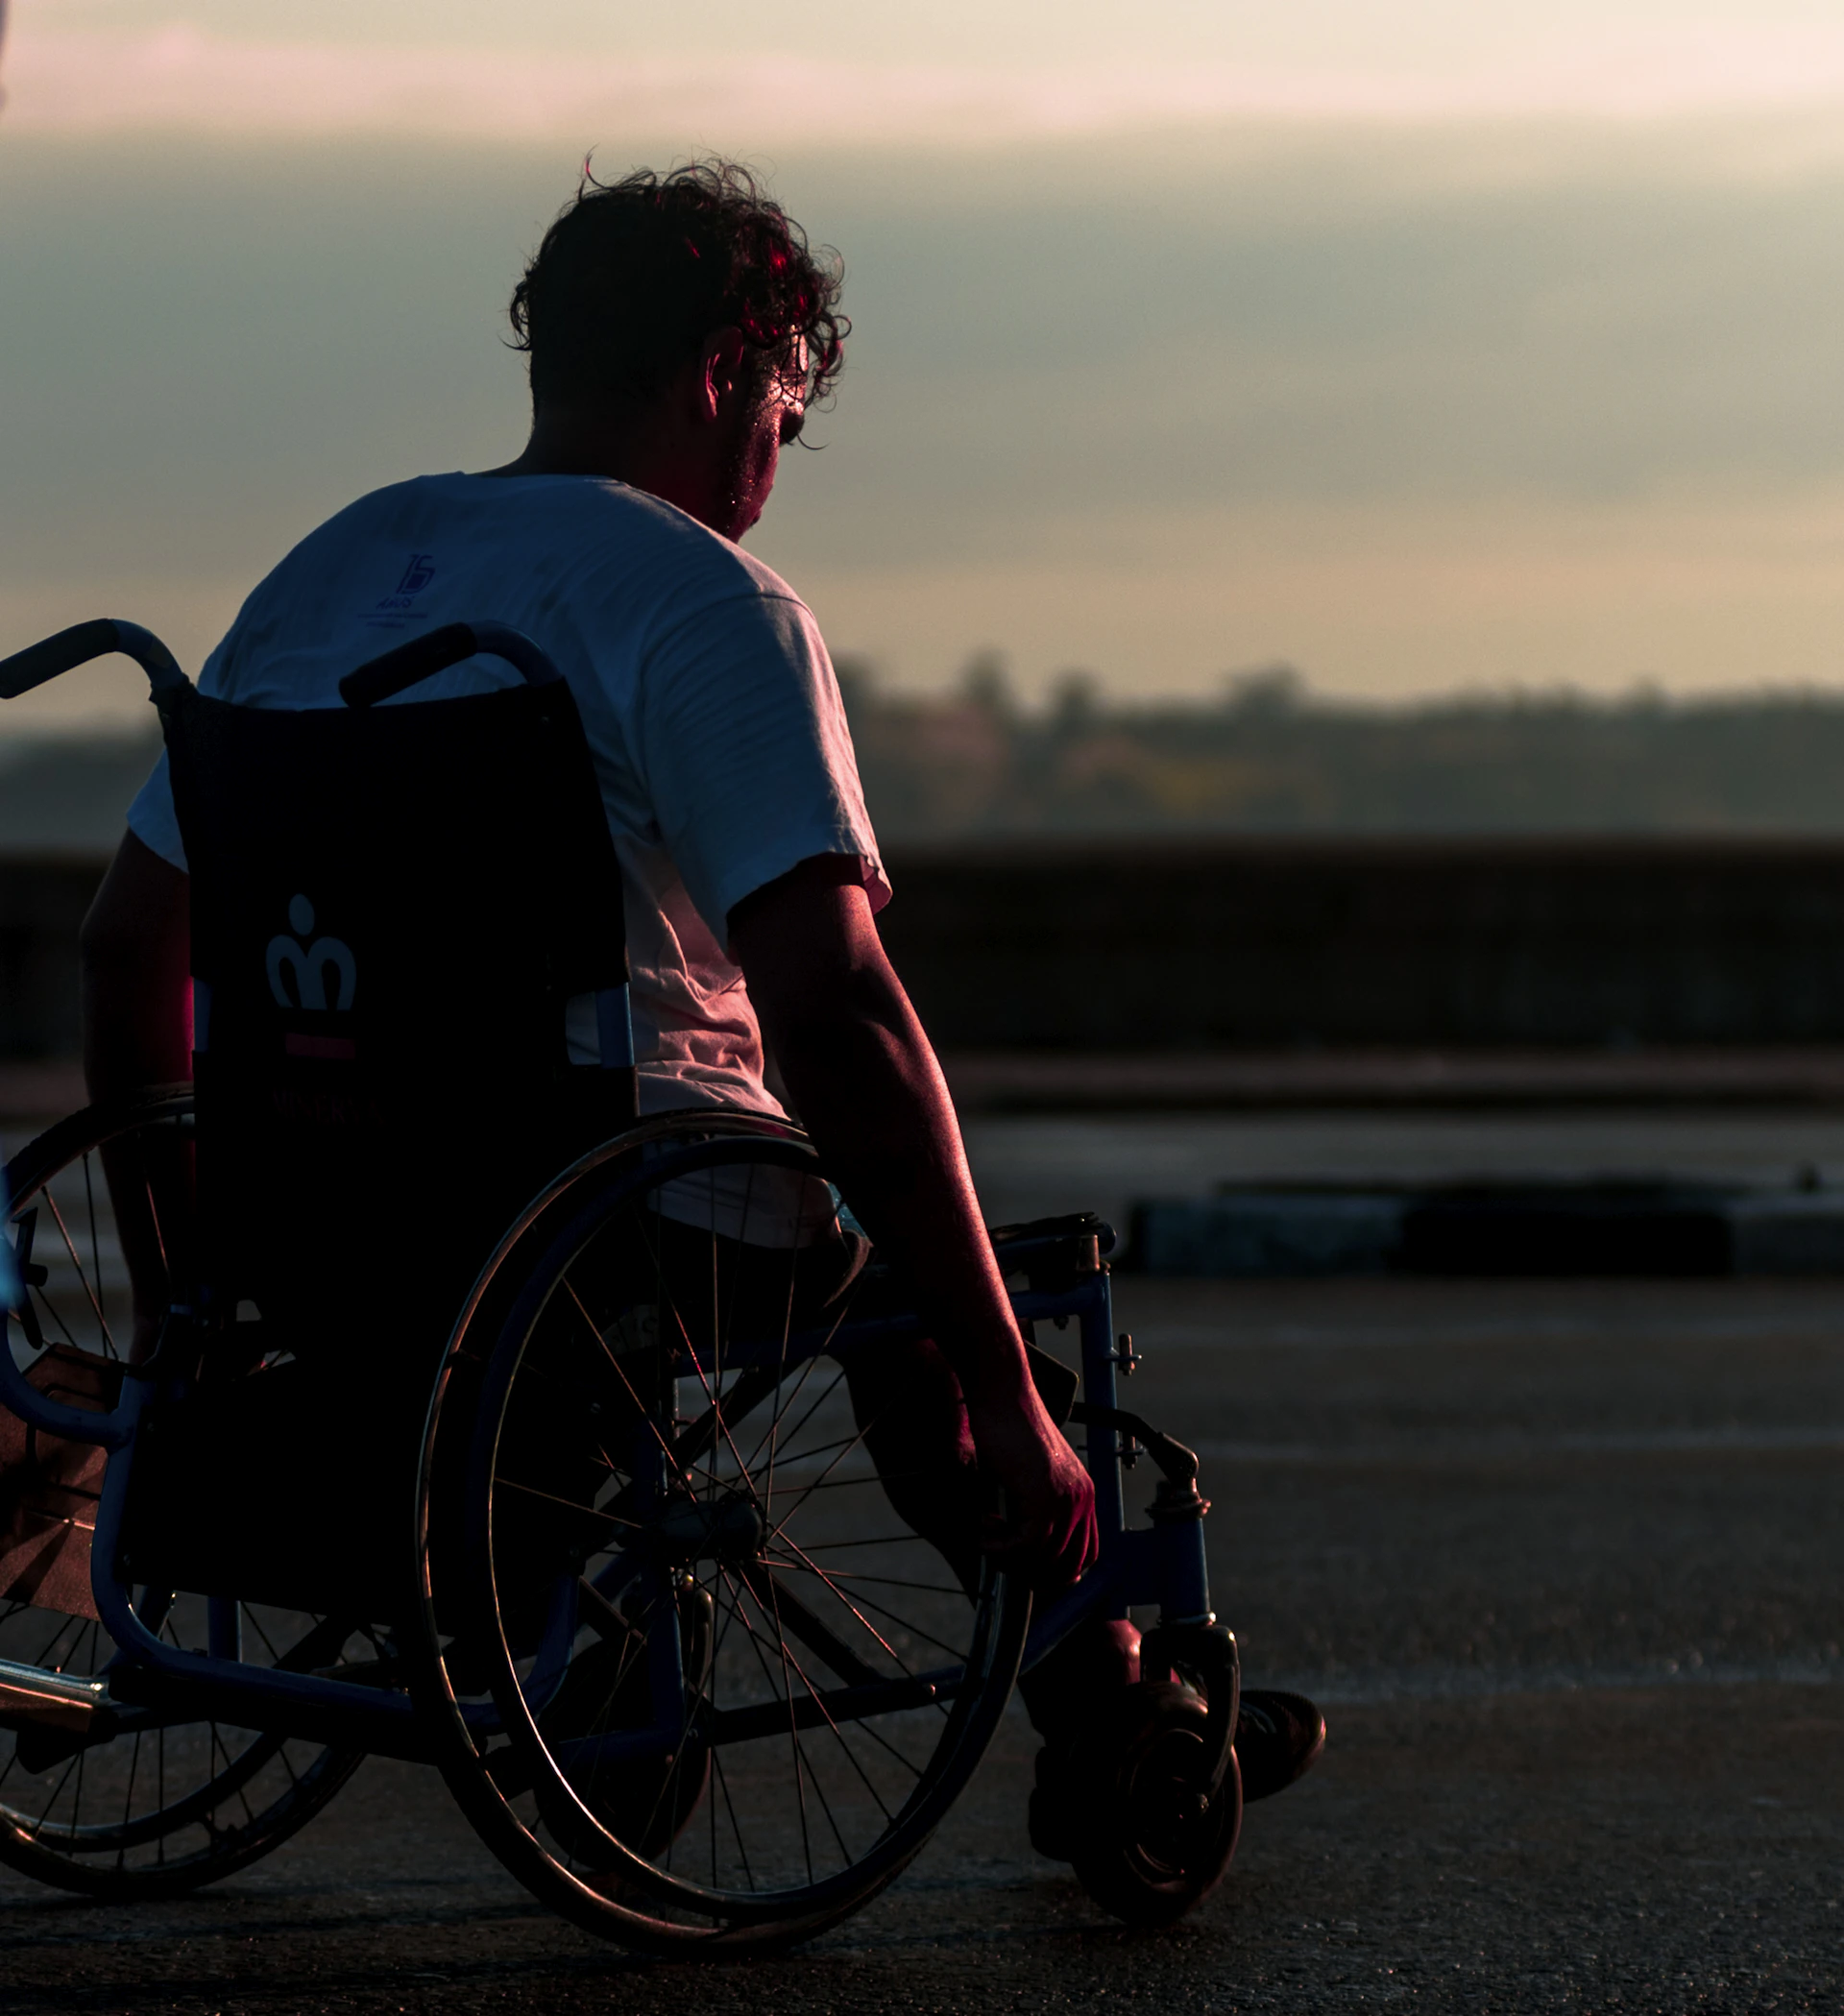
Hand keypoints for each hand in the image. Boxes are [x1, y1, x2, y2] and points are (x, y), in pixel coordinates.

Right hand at [968, 1382, 1098, 1595]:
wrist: (1002, 1394)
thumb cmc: (1007, 1428)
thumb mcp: (1027, 1475)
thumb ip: (1032, 1508)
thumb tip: (1021, 1550)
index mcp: (1083, 1493)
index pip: (1087, 1555)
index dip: (1057, 1571)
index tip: (1024, 1567)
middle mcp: (1083, 1498)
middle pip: (1068, 1566)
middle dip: (1031, 1572)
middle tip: (999, 1556)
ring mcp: (1067, 1498)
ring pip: (1043, 1558)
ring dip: (1008, 1556)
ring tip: (985, 1533)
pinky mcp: (1044, 1496)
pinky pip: (1024, 1544)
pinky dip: (999, 1546)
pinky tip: (982, 1528)